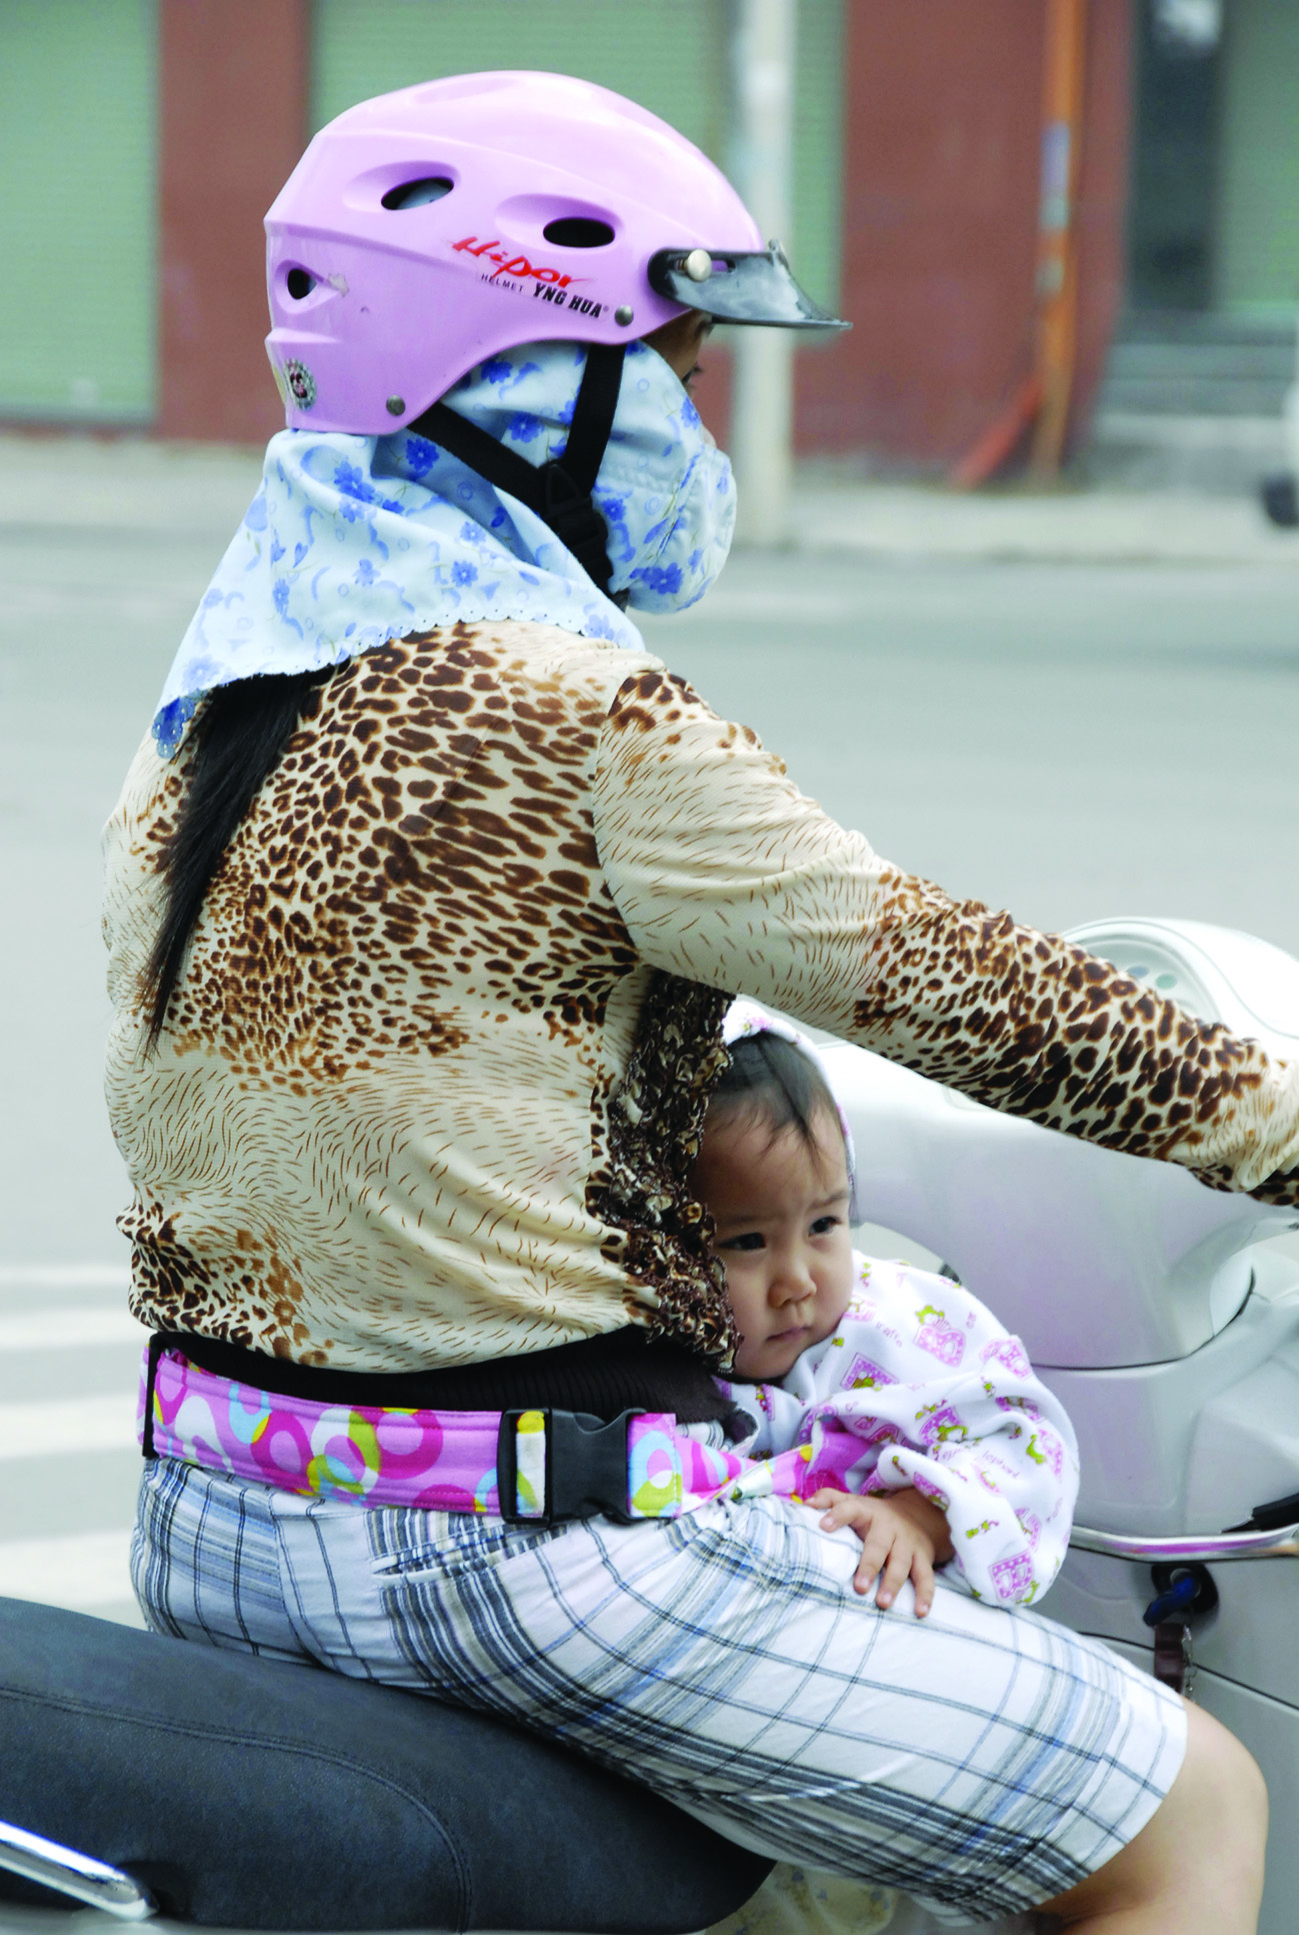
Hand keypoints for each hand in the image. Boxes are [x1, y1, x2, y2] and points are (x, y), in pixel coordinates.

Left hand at [806, 1486, 954, 1616]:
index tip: (823, 1525)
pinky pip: (926, 1577)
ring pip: (902, 1563)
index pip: (850, 1509)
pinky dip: (926, 1595)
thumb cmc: (872, 1515)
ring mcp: (908, 1543)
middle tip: (858, 1587)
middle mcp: (889, 1527)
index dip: (837, 1515)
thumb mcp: (853, 1502)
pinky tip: (920, 1612)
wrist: (918, 1515)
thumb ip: (829, 1500)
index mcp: (867, 1512)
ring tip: (882, 1604)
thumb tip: (806, 1505)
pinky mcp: (923, 1558)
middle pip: (879, 1545)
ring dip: (893, 1583)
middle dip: (869, 1566)